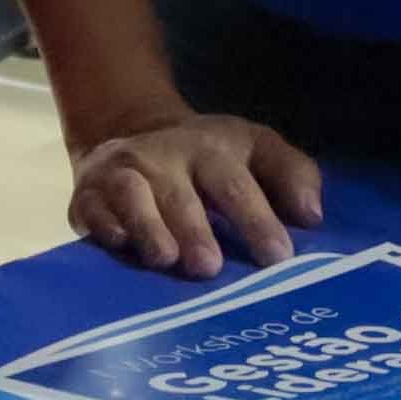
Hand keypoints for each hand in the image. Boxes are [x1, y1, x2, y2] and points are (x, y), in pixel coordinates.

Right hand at [67, 105, 325, 278]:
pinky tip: (118, 243)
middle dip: (196, 230)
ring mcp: (125, 172)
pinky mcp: (87, 193)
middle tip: (210, 268)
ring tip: (165, 260)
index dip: (257, 219)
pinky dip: (104, 224)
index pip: (237, 183)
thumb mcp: (256, 150)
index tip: (278, 257)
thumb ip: (292, 175)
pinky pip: (92, 208)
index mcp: (214, 148)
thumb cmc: (210, 159)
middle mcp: (167, 155)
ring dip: (148, 227)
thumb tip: (313, 215)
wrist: (132, 131)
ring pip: (133, 196)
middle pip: (183, 193)